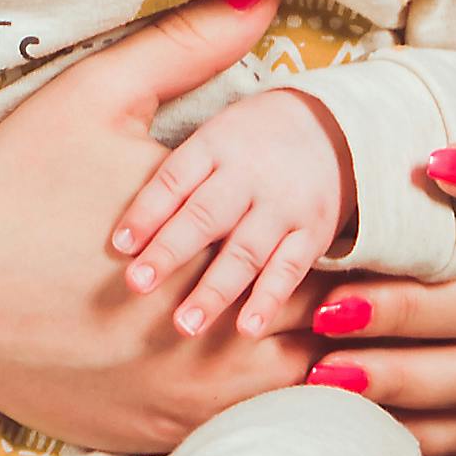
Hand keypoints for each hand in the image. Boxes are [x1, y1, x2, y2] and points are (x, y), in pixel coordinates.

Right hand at [0, 0, 316, 454]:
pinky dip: (251, 404)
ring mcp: (176, 396)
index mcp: (212, 247)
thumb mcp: (96, 96)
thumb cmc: (10, 185)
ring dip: (304, 360)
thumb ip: (187, 44)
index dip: (352, 240)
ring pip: (285, 394)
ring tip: (320, 325)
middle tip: (362, 277)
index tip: (360, 220)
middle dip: (341, 304)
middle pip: (320, 332)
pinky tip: (255, 374)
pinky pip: (230, 432)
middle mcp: (206, 335)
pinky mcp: (142, 432)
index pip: (326, 257)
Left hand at [110, 87, 351, 336]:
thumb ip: (174, 177)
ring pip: (246, 251)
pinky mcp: (313, 233)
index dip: (146, 211)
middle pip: (206, 216)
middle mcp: (249, 175)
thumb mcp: (213, 136)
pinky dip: (268, 300)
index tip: (118, 246)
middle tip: (137, 285)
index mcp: (216, 144)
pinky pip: (289, 270)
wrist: (336, 126)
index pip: (174, 178)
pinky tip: (245, 329)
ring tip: (185, 325)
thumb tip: (119, 231)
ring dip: (214, 290)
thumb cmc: (252, 140)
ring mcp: (283, 206)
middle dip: (170, 252)